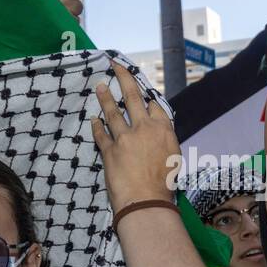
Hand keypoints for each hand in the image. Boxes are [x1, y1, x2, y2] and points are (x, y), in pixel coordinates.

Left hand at [91, 61, 179, 214]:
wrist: (146, 201)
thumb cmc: (165, 184)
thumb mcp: (173, 158)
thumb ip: (164, 141)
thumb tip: (159, 134)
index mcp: (163, 130)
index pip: (155, 106)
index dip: (148, 98)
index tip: (143, 92)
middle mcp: (143, 128)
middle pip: (133, 97)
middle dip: (123, 79)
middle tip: (115, 66)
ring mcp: (124, 138)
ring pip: (113, 112)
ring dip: (106, 98)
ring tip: (99, 87)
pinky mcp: (109, 150)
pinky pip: (101, 134)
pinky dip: (96, 126)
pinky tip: (93, 119)